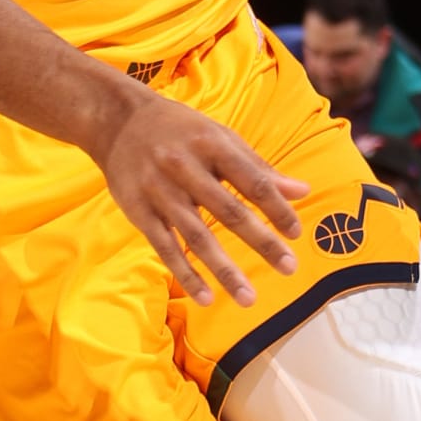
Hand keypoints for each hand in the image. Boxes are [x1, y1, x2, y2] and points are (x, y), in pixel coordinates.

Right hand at [86, 84, 306, 308]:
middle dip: (261, 242)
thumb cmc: (181, 130)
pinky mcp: (139, 211)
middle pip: (228, 211)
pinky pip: (166, 248)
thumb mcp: (220, 137)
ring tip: (248, 298)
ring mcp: (160, 191)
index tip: (296, 233)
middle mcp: (185, 167)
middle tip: (289, 268)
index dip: (276, 208)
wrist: (118, 122)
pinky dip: (186, 274)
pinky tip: (206, 297)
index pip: (251, 180)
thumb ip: (259, 168)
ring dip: (225, 270)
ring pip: (197, 236)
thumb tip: (303, 192)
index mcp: (211, 144)